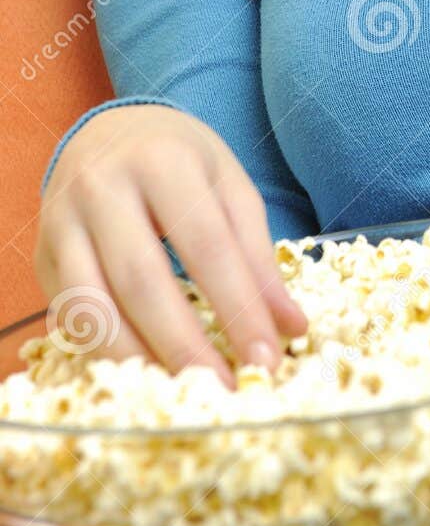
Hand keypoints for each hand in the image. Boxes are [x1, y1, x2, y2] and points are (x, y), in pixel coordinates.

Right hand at [35, 105, 307, 389]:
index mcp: (162, 161)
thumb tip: (291, 327)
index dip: (238, 308)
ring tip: (184, 394)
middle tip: (225, 391)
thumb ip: (258, 256)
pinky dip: (106, 352)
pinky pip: (69, 315)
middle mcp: (102, 187)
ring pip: (93, 307)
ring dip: (138, 361)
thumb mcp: (230, 188)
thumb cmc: (181, 160)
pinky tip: (143, 374)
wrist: (110, 130)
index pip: (205, 245)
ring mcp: (62, 221)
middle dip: (186, 346)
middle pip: (142, 281)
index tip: (268, 358)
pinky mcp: (41, 254)